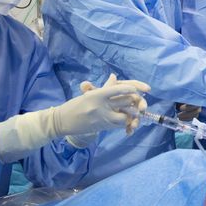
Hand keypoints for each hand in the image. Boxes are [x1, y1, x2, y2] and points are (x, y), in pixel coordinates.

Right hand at [0, 74, 149, 161]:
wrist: (62, 122)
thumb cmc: (75, 106)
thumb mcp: (89, 95)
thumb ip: (104, 88)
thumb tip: (115, 78)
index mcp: (97, 94)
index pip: (118, 89)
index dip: (133, 88)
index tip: (144, 88)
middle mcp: (100, 106)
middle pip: (124, 102)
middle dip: (136, 103)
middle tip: (143, 103)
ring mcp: (101, 117)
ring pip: (124, 116)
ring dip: (132, 115)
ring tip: (136, 113)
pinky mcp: (101, 127)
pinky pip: (118, 125)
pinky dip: (125, 123)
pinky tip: (128, 122)